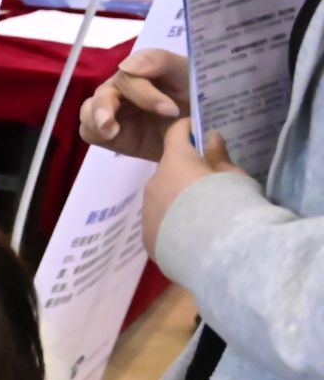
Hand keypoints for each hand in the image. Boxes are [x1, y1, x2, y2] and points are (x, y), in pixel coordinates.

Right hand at [80, 48, 189, 162]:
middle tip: (112, 124)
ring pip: (88, 110)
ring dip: (95, 119)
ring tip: (111, 132)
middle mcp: (121, 88)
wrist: (202, 134)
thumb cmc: (198, 97)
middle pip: (103, 94)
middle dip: (106, 108)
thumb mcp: (188, 74)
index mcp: (140, 70)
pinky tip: (112, 137)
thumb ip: (160, 62)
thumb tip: (126, 66)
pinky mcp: (109, 134)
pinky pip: (89, 131)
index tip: (170, 110)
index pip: (129, 76)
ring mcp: (113, 111)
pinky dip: (95, 132)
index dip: (145, 94)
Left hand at [142, 120, 236, 258]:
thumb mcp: (233, 175)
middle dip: (184, 172)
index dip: (186, 128)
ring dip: (176, 198)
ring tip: (200, 214)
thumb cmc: (230, 204)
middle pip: (168, 169)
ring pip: (161, 196)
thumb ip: (218, 156)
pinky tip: (189, 234)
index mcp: (175, 161)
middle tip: (207, 183)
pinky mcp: (147, 235)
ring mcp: (147, 210)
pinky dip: (171, 222)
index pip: (176, 134)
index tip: (195, 127)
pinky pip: (159, 222)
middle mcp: (154, 182)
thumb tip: (210, 137)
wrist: (217, 251)